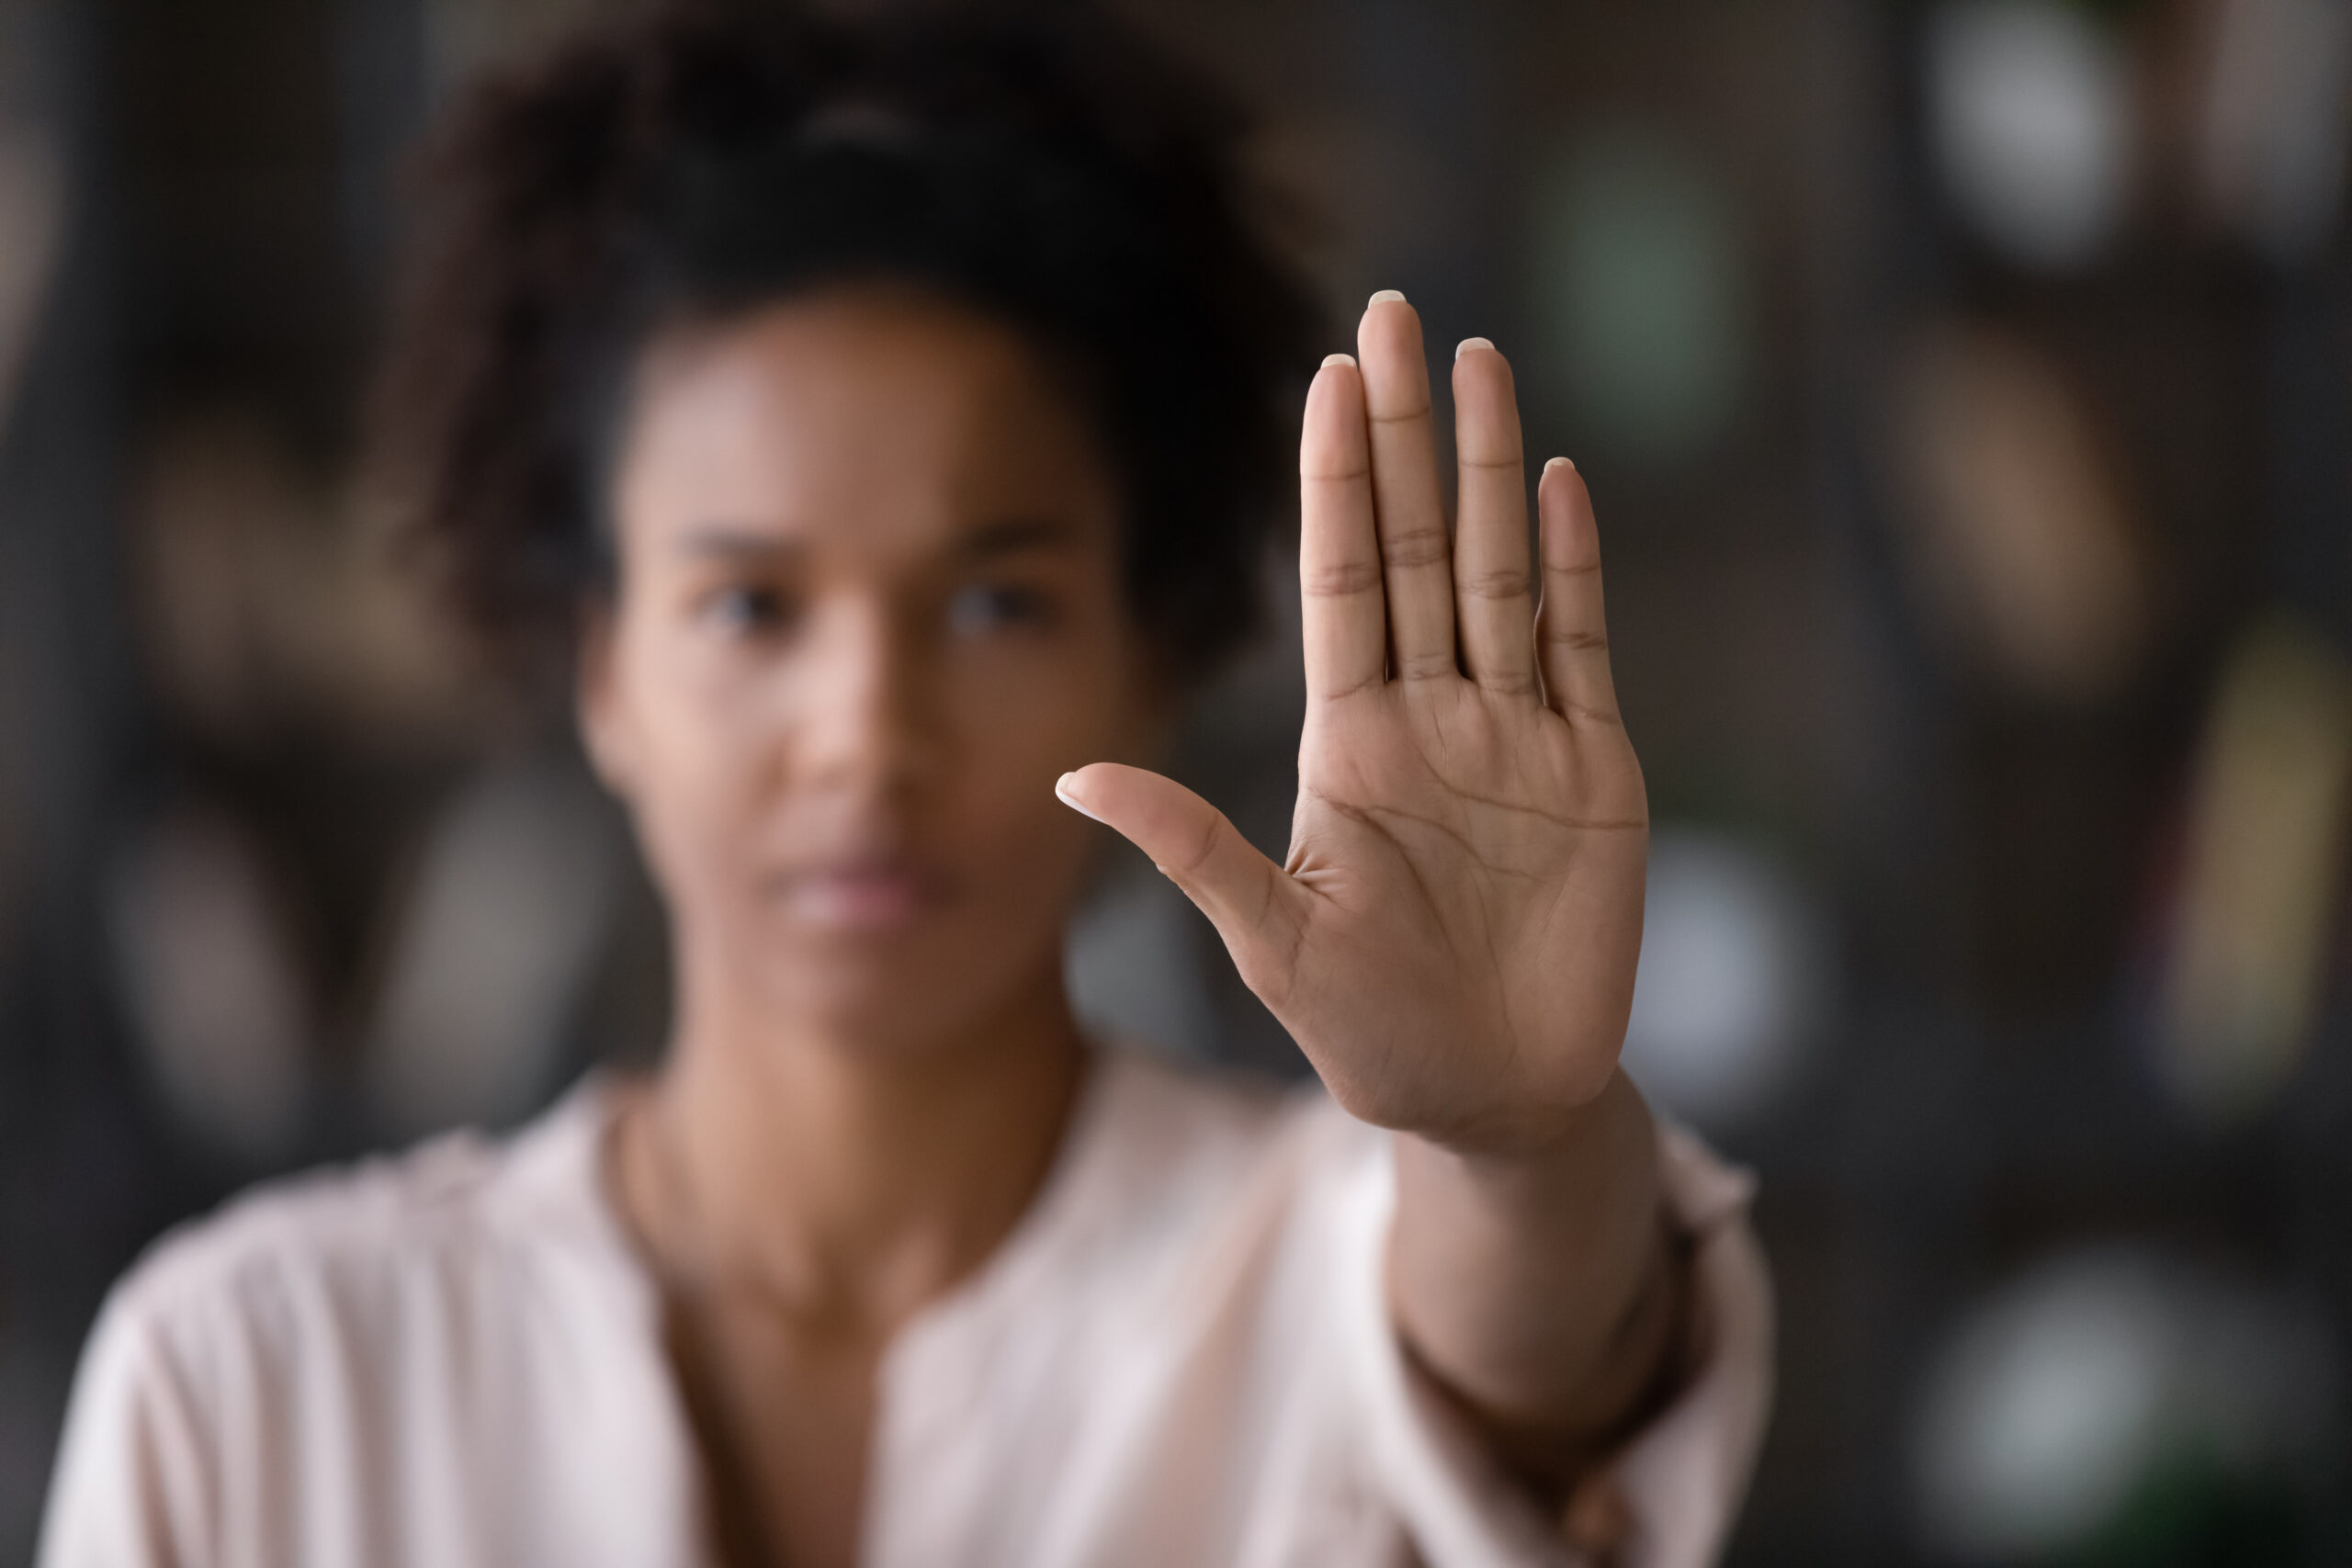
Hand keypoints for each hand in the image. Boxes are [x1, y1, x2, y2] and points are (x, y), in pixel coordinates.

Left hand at [1059, 293, 1647, 1154]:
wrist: (1495, 1099)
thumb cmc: (1370, 1033)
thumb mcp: (1272, 942)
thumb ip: (1191, 849)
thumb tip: (1070, 778)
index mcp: (1350, 744)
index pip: (1341, 582)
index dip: (1335, 482)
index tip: (1324, 380)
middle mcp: (1432, 717)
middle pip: (1421, 547)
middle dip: (1406, 435)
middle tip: (1393, 316)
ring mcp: (1516, 736)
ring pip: (1505, 574)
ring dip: (1495, 469)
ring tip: (1481, 362)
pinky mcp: (1595, 773)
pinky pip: (1582, 649)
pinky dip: (1577, 569)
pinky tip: (1562, 483)